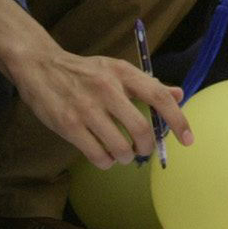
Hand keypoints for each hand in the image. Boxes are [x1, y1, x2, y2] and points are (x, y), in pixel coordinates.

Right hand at [10, 50, 191, 168]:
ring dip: (126, 157)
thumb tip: (179, 95)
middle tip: (143, 149)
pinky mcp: (68, 125)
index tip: (188, 139)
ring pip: (120, 148)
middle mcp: (107, 89)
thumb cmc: (84, 71)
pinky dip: (106, 162)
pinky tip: (104, 156)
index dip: (178, 120)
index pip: (158, 96)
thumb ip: (147, 84)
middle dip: (147, 147)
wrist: (40, 66)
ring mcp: (86, 108)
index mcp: (123, 72)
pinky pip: (98, 156)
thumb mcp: (117, 69)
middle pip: (141, 130)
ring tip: (122, 153)